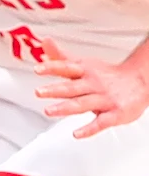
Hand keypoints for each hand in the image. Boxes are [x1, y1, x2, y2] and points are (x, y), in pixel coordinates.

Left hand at [34, 38, 148, 137]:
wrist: (140, 82)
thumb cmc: (105, 75)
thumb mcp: (82, 64)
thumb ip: (60, 57)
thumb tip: (45, 41)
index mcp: (85, 71)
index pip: (66, 67)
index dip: (52, 67)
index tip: (37, 69)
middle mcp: (93, 84)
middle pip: (72, 87)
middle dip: (55, 89)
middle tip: (38, 92)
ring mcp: (104, 99)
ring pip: (83, 104)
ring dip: (65, 108)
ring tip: (48, 111)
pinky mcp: (115, 114)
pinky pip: (102, 123)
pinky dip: (89, 130)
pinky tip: (77, 134)